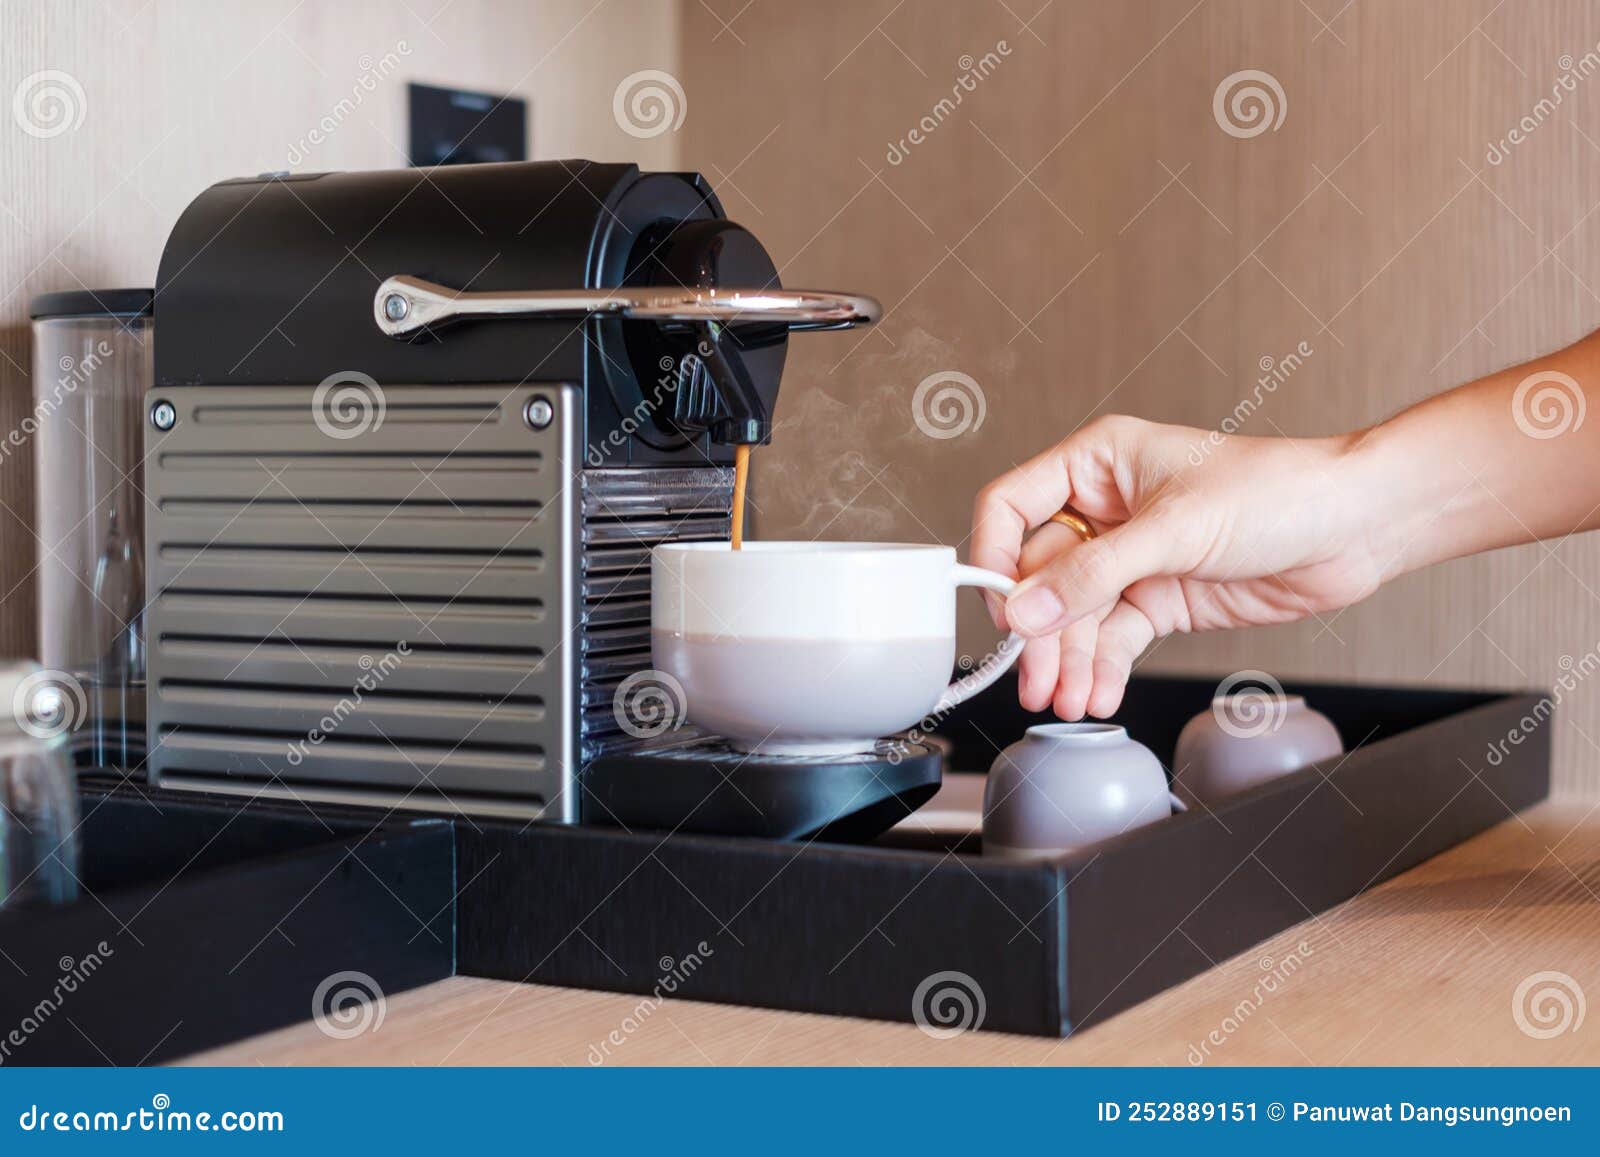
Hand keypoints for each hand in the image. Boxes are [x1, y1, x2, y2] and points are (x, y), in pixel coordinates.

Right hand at [970, 416, 1389, 718]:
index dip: (995, 557)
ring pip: (1074, 615)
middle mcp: (1106, 508)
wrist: (1356, 527)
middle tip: (1037, 678)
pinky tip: (1098, 692)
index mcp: (1098, 463)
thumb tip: (1027, 609)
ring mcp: (1132, 557)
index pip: (1012, 505)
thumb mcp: (1175, 529)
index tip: (1001, 609)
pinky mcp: (1159, 597)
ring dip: (1069, 660)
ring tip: (1069, 699)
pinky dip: (1102, 668)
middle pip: (1041, 575)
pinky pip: (1112, 637)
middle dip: (1040, 631)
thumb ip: (1094, 573)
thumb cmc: (1280, 490)